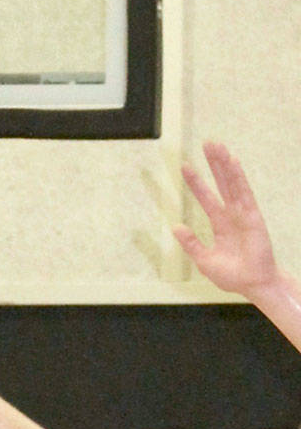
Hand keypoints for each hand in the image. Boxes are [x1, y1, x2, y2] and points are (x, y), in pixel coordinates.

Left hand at [173, 142, 277, 299]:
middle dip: (213, 164)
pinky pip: (244, 193)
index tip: (185, 167)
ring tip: (217, 146)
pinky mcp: (253, 217)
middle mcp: (231, 214)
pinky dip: (238, 178)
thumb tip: (176, 226)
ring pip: (232, 183)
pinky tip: (233, 162)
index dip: (196, 182)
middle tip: (206, 143)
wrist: (252, 285)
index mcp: (219, 224)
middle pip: (220, 183)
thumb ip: (191, 243)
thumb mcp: (204, 260)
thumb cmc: (232, 275)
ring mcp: (243, 213)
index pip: (206, 197)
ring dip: (224, 165)